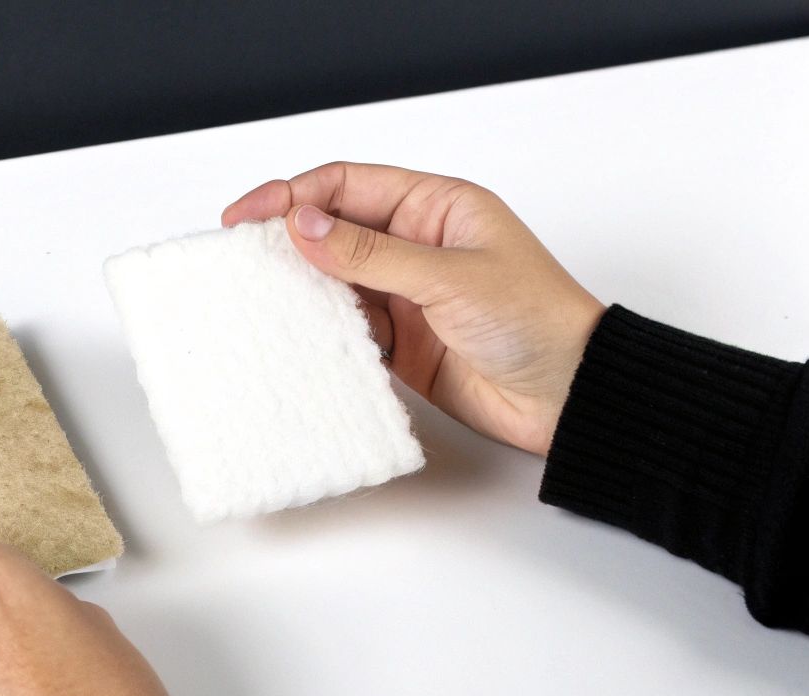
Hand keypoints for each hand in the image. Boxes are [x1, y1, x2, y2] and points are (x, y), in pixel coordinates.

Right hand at [223, 162, 605, 454]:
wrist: (570, 396)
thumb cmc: (538, 320)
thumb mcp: (449, 277)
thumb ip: (370, 252)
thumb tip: (302, 225)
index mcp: (436, 207)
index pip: (347, 185)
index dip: (292, 195)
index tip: (246, 217)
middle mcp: (417, 245)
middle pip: (333, 230)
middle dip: (286, 240)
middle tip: (238, 257)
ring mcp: (408, 295)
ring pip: (334, 282)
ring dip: (300, 289)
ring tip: (257, 298)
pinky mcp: (403, 342)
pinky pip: (348, 330)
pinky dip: (321, 332)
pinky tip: (296, 336)